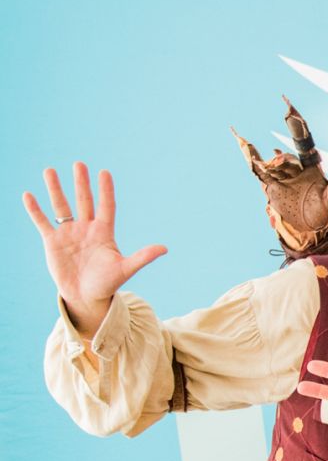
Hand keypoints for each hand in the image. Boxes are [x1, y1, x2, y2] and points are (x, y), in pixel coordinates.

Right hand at [23, 163, 166, 334]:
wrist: (86, 297)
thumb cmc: (107, 284)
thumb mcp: (125, 269)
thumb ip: (142, 257)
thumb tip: (164, 248)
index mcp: (104, 232)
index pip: (106, 206)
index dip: (106, 190)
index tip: (104, 172)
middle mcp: (86, 228)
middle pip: (84, 201)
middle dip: (81, 183)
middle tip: (79, 164)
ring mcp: (69, 233)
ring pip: (61, 206)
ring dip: (55, 189)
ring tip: (50, 170)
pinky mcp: (52, 242)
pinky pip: (42, 222)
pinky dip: (35, 209)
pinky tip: (28, 195)